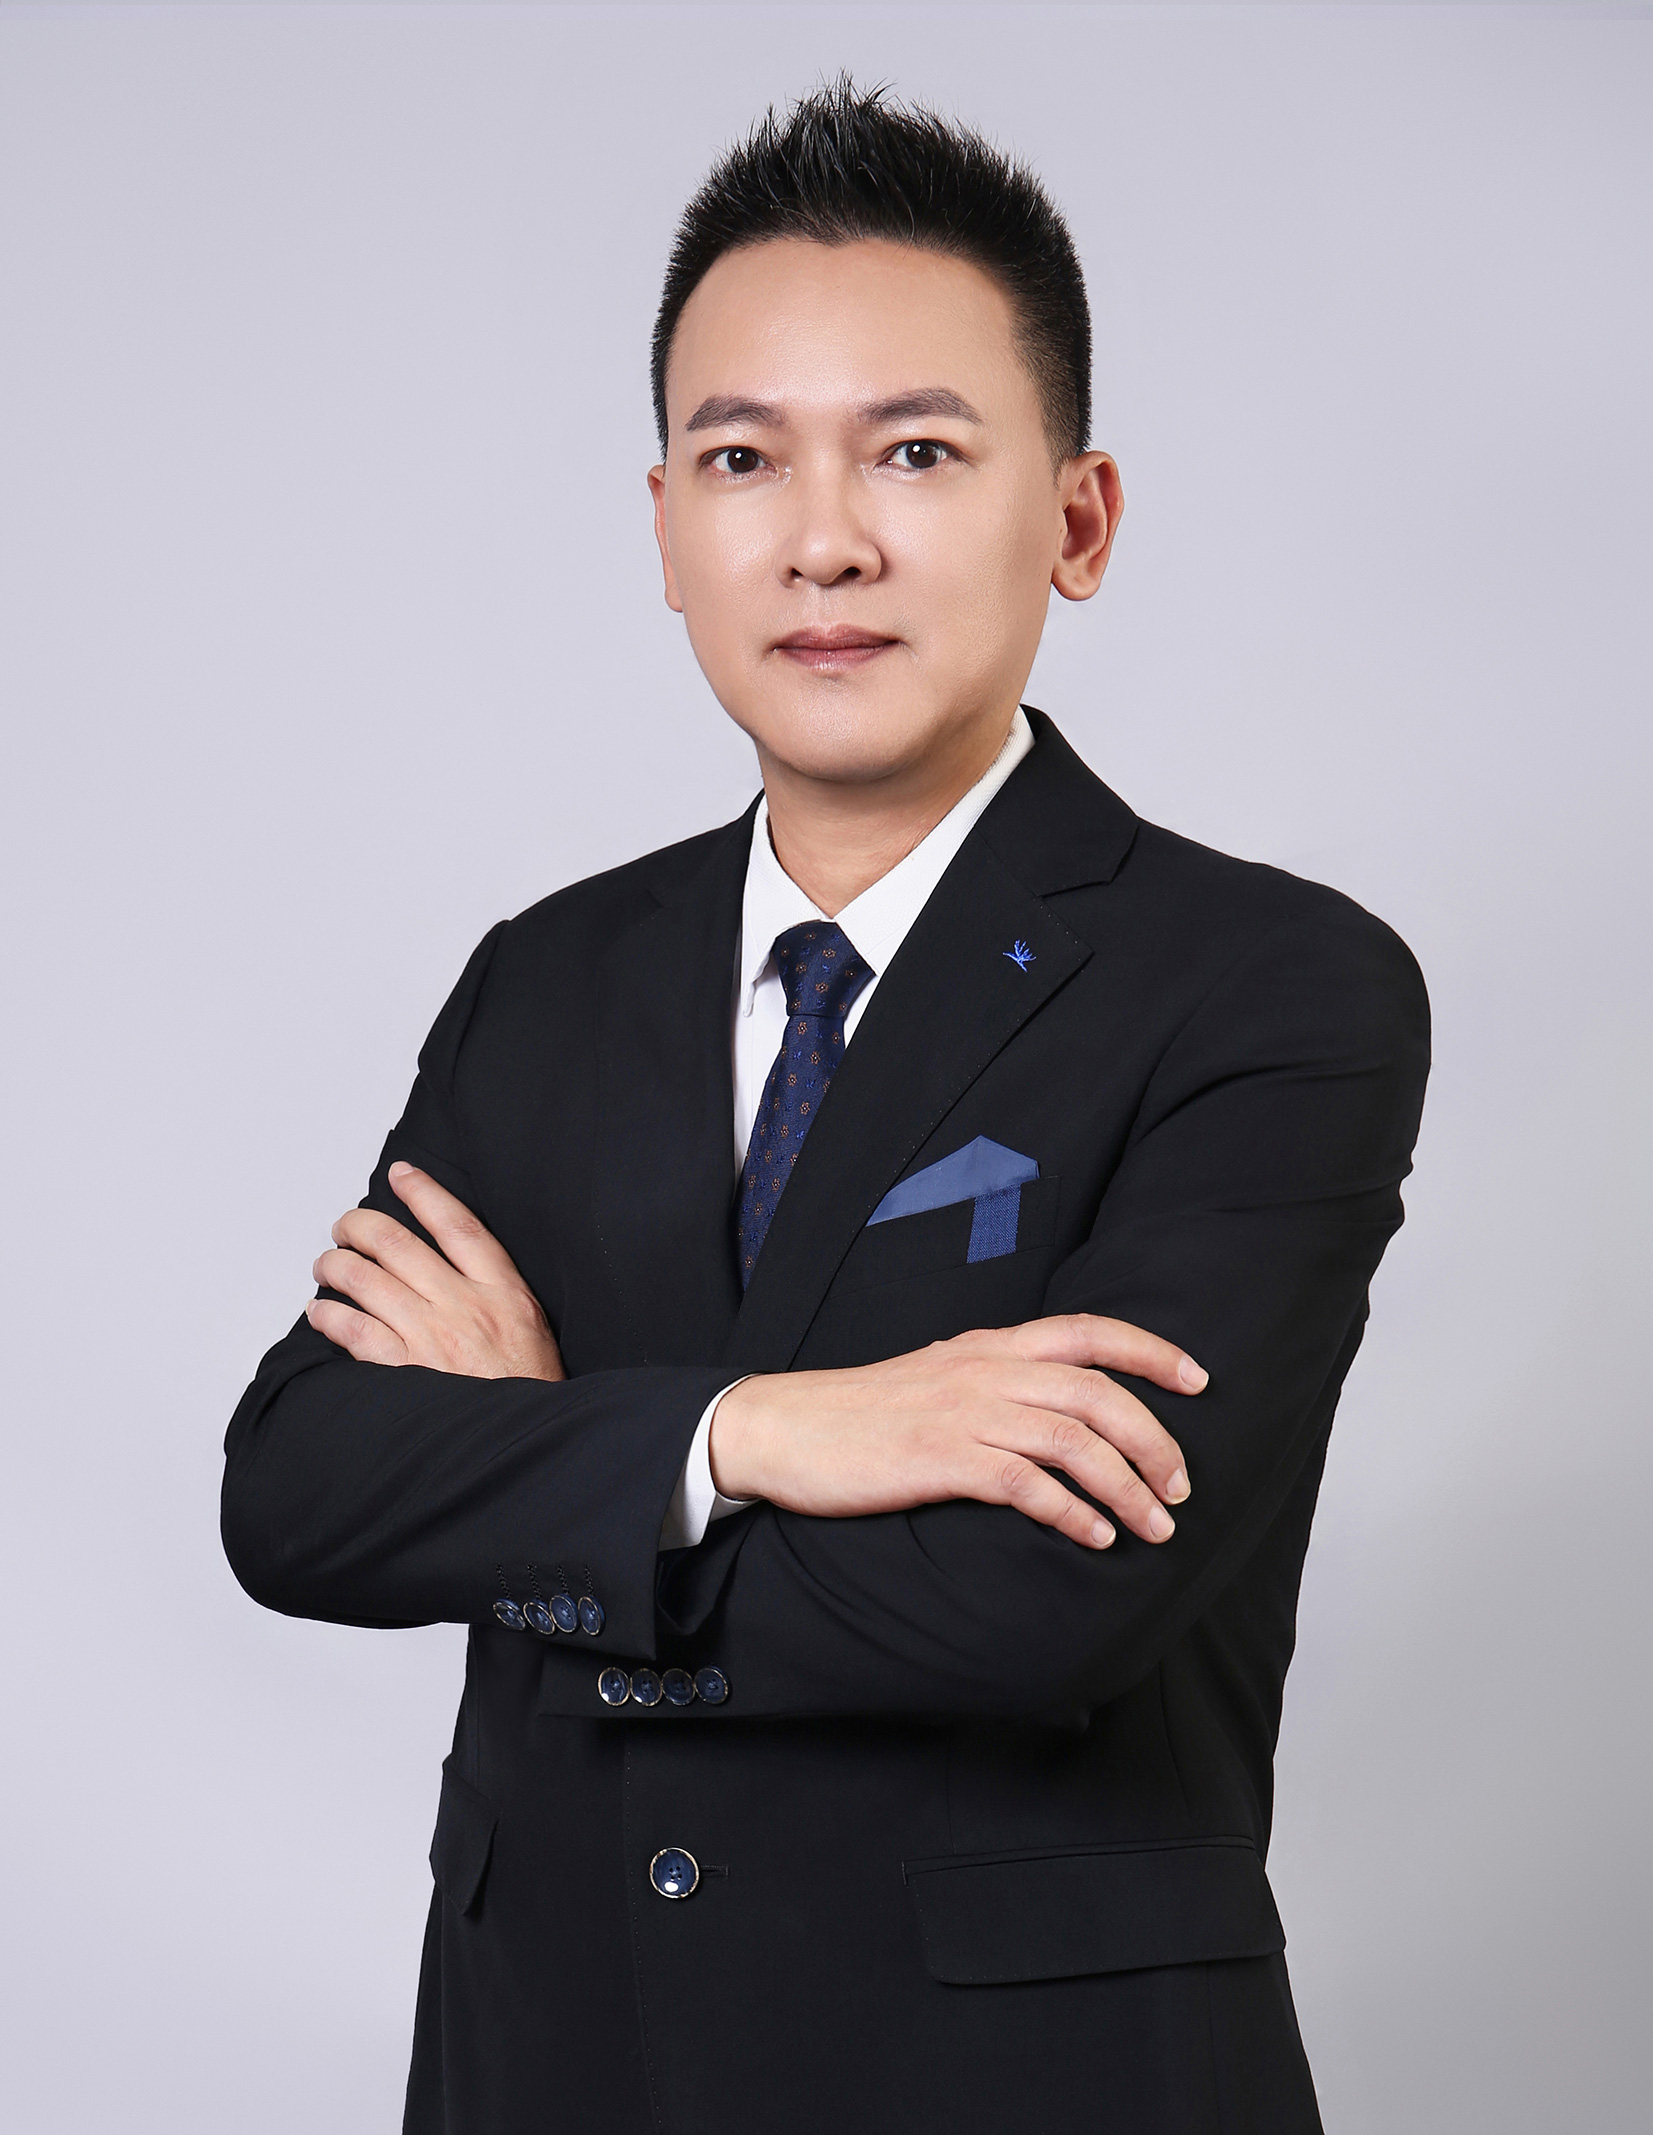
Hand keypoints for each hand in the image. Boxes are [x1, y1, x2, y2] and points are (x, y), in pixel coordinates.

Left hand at [307, 1162, 564, 1380]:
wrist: (528, 1446)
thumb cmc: (528, 1393)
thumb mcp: (534, 1329)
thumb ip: (498, 1293)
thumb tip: (451, 1265)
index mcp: (504, 1292)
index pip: (457, 1225)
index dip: (424, 1193)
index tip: (401, 1175)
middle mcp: (465, 1307)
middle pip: (398, 1244)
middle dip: (359, 1226)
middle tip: (346, 1227)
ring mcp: (431, 1338)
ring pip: (366, 1279)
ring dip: (335, 1265)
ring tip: (326, 1266)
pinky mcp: (403, 1371)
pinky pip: (353, 1329)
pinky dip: (329, 1314)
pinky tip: (322, 1313)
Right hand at [709, 1317, 1203, 1549]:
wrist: (785, 1428)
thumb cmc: (863, 1414)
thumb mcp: (937, 1378)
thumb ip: (994, 1383)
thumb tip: (1053, 1410)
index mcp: (989, 1346)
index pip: (1089, 1332)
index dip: (1152, 1351)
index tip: (1199, 1380)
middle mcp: (986, 1371)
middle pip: (1099, 1394)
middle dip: (1155, 1441)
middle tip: (1181, 1488)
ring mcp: (965, 1414)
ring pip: (1075, 1441)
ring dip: (1128, 1488)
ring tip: (1155, 1527)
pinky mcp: (942, 1459)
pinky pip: (1028, 1485)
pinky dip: (1072, 1513)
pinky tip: (1093, 1538)